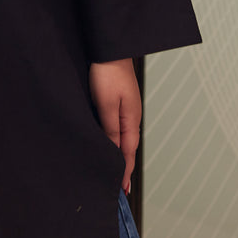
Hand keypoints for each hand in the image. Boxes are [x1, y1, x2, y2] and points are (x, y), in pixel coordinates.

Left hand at [88, 58, 141, 193]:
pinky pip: (116, 126)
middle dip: (123, 167)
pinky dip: (115, 139)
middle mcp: (130, 116)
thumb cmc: (107, 72)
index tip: (121, 191)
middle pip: (127, 147)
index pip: (127, 153)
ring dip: (119, 154)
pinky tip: (109, 142)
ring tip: (114, 170)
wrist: (108, 46)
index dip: (123, 172)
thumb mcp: (107, 105)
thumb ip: (111, 130)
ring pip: (122, 137)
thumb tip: (114, 154)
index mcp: (130, 120)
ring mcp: (125, 107)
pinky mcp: (117, 99)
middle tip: (119, 188)